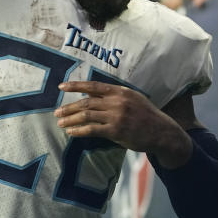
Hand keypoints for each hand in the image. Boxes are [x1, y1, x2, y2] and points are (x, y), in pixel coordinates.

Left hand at [56, 81, 190, 166]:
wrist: (161, 131)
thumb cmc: (145, 115)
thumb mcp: (132, 99)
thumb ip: (113, 96)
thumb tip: (91, 94)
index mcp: (120, 91)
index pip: (93, 85)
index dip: (76, 85)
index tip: (61, 87)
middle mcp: (117, 101)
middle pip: (87, 101)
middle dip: (69, 107)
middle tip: (57, 112)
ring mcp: (116, 116)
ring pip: (87, 115)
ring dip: (71, 119)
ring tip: (60, 123)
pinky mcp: (116, 131)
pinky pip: (93, 129)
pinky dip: (79, 130)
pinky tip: (72, 132)